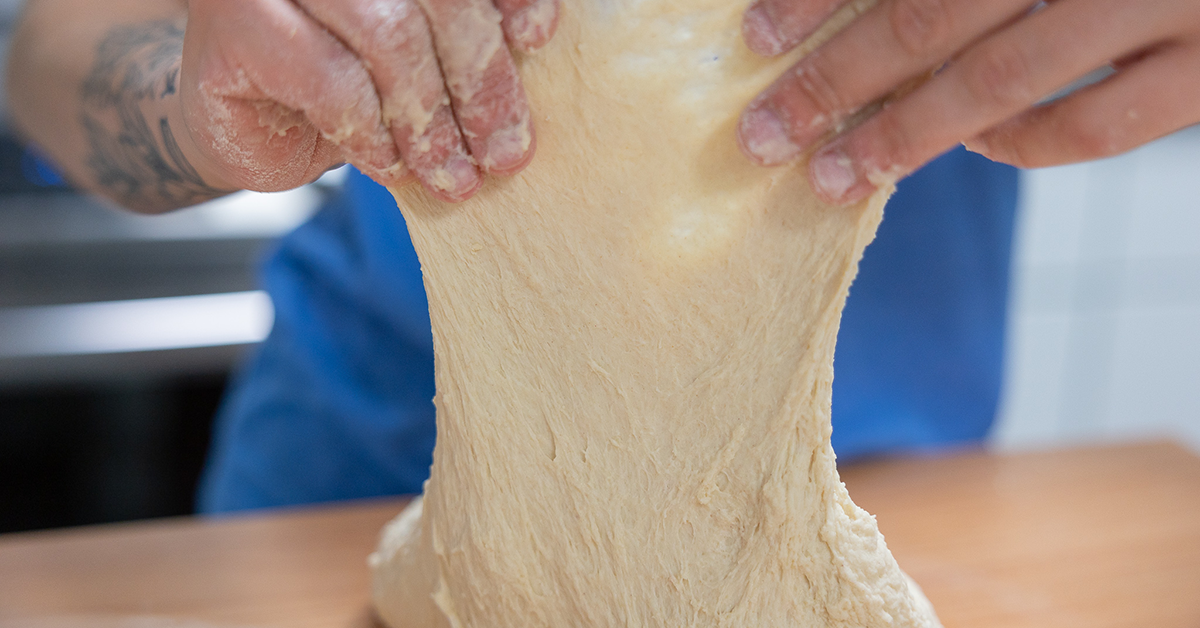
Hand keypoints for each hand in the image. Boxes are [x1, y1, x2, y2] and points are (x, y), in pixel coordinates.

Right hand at [180, 0, 557, 201]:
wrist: (239, 122)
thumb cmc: (338, 81)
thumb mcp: (417, 56)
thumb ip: (464, 37)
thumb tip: (535, 47)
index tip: (537, 41)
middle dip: (478, 78)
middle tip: (505, 150)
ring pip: (388, 34)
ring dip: (430, 118)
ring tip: (453, 174)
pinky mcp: (237, 22)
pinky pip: (332, 83)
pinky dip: (373, 133)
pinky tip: (392, 165)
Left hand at [736, 0, 1199, 204]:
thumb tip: (864, 25)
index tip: (758, 35)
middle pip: (934, 13)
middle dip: (837, 78)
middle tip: (767, 133)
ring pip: (1003, 77)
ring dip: (904, 134)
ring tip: (835, 173)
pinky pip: (1097, 127)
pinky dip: (1022, 144)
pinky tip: (975, 146)